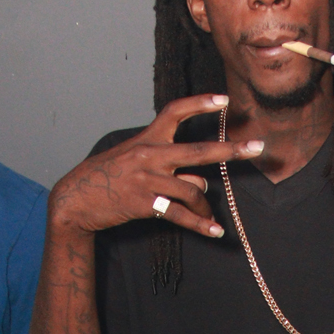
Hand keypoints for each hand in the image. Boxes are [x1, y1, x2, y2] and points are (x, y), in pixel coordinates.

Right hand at [48, 95, 263, 240]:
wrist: (75, 199)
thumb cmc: (106, 177)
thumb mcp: (134, 161)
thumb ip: (168, 166)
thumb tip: (200, 182)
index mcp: (147, 138)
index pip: (176, 111)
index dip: (201, 103)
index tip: (224, 100)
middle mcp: (150, 155)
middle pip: (198, 151)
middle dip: (231, 150)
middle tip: (258, 147)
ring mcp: (148, 179)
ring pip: (193, 190)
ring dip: (206, 207)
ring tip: (211, 219)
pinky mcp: (145, 204)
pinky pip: (180, 215)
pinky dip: (200, 225)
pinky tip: (215, 232)